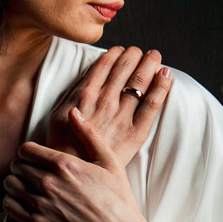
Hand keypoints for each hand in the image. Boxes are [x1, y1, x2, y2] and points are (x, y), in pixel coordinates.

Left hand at [2, 108, 165, 221]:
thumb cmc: (118, 200)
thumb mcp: (109, 162)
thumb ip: (89, 135)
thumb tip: (74, 112)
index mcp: (64, 165)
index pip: (26, 150)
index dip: (28, 153)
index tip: (33, 158)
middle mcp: (49, 183)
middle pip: (16, 166)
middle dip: (22, 167)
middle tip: (30, 173)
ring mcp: (41, 204)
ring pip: (10, 184)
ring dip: (15, 183)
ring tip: (25, 187)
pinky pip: (8, 206)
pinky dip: (12, 202)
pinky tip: (23, 202)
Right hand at [45, 46, 172, 165]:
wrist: (74, 172)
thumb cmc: (61, 145)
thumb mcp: (56, 114)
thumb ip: (71, 94)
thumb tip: (86, 77)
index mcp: (85, 95)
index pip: (104, 66)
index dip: (115, 54)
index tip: (121, 49)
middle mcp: (105, 100)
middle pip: (125, 69)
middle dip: (134, 55)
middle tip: (140, 50)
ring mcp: (122, 115)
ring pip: (140, 81)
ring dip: (149, 64)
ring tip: (154, 56)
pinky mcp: (136, 131)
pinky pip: (153, 103)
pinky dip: (162, 85)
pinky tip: (166, 74)